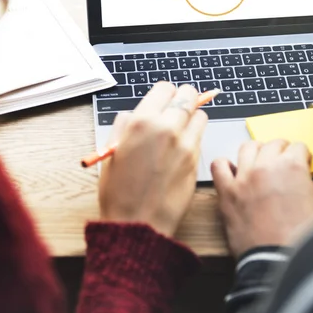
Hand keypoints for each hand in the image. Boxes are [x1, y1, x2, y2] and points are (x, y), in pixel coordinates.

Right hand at [99, 82, 207, 236]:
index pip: (165, 88)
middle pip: (188, 95)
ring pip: (200, 114)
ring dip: (192, 117)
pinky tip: (182, 148)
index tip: (163, 100)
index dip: (164, 94)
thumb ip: (124, 126)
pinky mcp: (197, 159)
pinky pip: (201, 136)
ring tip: (180, 130)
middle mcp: (167, 127)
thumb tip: (133, 115)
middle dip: (183, 99)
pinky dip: (195, 136)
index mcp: (142, 122)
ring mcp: (185, 143)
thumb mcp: (111, 153)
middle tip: (177, 108)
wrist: (138, 224)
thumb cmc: (119, 192)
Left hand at [211, 140, 312, 257]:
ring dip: (256, 151)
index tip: (301, 160)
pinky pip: (218, 166)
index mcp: (292, 167)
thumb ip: (308, 185)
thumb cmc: (301, 240)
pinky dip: (224, 165)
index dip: (302, 155)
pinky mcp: (227, 193)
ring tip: (259, 161)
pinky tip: (233, 172)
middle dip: (281, 150)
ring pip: (247, 148)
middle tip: (283, 160)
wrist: (279, 262)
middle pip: (273, 144)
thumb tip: (301, 181)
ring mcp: (244, 178)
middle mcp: (266, 166)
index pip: (298, 147)